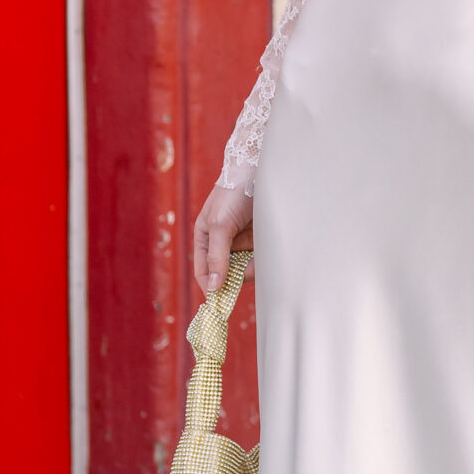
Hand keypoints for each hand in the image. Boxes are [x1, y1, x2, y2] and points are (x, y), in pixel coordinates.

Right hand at [193, 180, 254, 297]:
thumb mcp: (220, 225)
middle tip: (247, 279)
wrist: (259, 170)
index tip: (222, 304)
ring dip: (253, 269)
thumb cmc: (233, 193)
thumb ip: (217, 257)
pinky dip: (264, 261)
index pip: (204, 273)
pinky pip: (260, 260)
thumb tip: (213, 287)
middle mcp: (223, 244)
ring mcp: (242, 243)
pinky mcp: (260, 241)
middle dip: (236, 279)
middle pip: (227, 275)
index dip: (212, 288)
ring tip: (261, 255)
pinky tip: (269, 251)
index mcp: (205, 239)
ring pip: (246, 269)